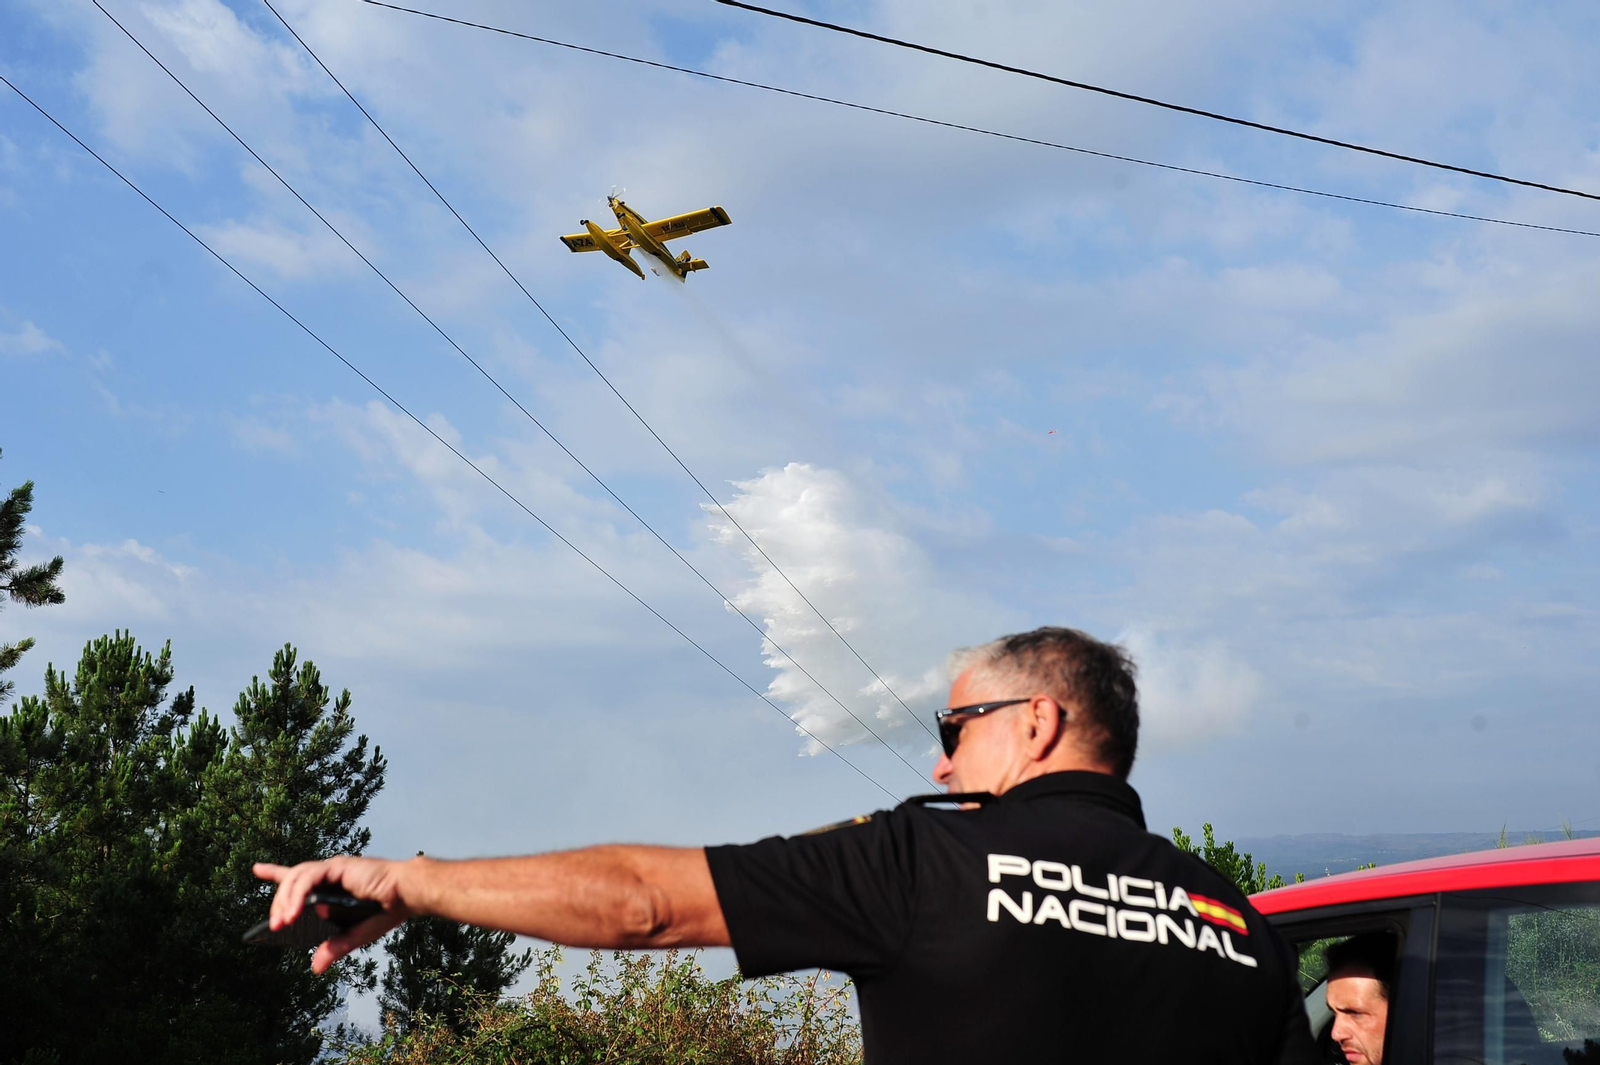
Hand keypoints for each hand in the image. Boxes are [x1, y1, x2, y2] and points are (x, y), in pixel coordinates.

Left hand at [253, 855, 415, 972]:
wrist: (407, 895)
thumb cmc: (386, 910)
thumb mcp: (355, 935)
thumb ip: (335, 948)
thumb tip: (315, 968)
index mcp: (332, 887)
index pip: (298, 878)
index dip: (275, 872)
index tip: (257, 868)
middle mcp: (329, 874)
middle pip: (291, 881)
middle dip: (278, 903)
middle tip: (274, 926)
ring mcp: (332, 869)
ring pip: (295, 877)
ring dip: (284, 900)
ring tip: (280, 924)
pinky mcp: (337, 867)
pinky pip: (308, 878)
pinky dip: (297, 895)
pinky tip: (294, 913)